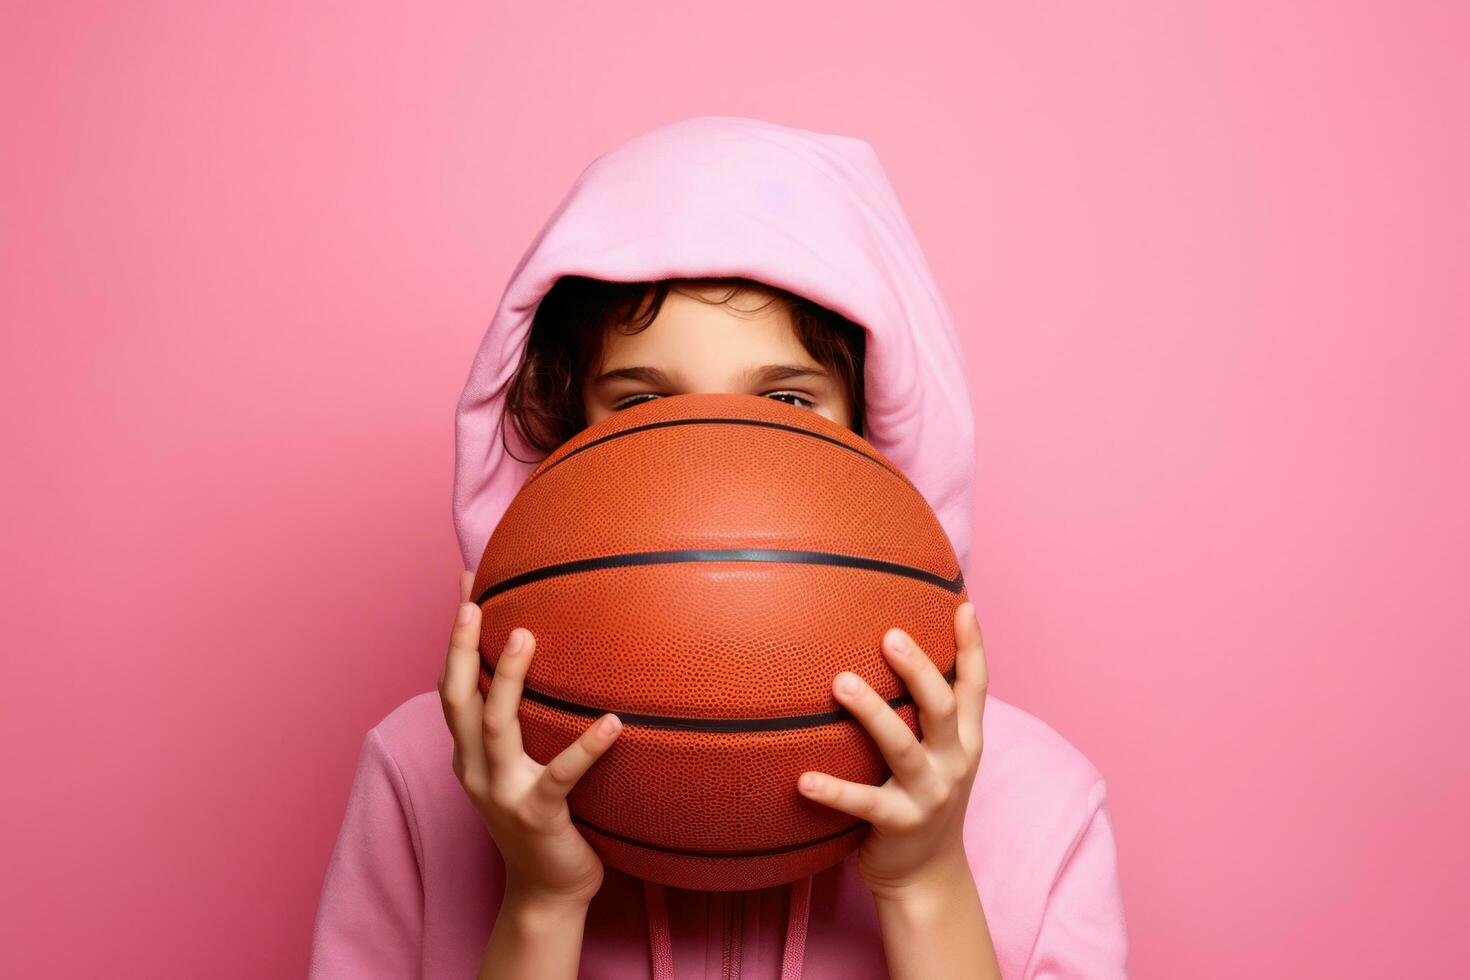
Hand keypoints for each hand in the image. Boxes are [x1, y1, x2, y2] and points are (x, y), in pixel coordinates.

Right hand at [439, 570, 623, 907]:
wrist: (547, 893)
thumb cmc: (545, 818)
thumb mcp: (524, 766)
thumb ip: (528, 722)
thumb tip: (560, 664)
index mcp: (469, 754)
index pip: (452, 684)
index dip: (456, 635)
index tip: (466, 583)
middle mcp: (476, 769)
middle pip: (457, 698)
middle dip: (461, 647)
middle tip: (476, 601)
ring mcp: (504, 793)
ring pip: (496, 727)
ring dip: (508, 679)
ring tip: (526, 635)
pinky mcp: (539, 816)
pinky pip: (561, 776)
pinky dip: (586, 748)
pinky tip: (612, 723)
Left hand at [797, 601, 987, 899]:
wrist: (927, 876)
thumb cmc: (923, 798)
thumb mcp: (941, 755)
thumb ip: (928, 713)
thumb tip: (898, 649)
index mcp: (966, 740)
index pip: (976, 687)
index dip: (973, 647)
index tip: (963, 606)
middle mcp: (954, 763)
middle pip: (943, 708)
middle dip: (920, 670)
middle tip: (889, 636)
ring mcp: (929, 795)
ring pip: (903, 748)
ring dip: (873, 714)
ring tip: (841, 683)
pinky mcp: (899, 825)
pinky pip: (863, 804)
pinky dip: (833, 791)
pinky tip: (803, 779)